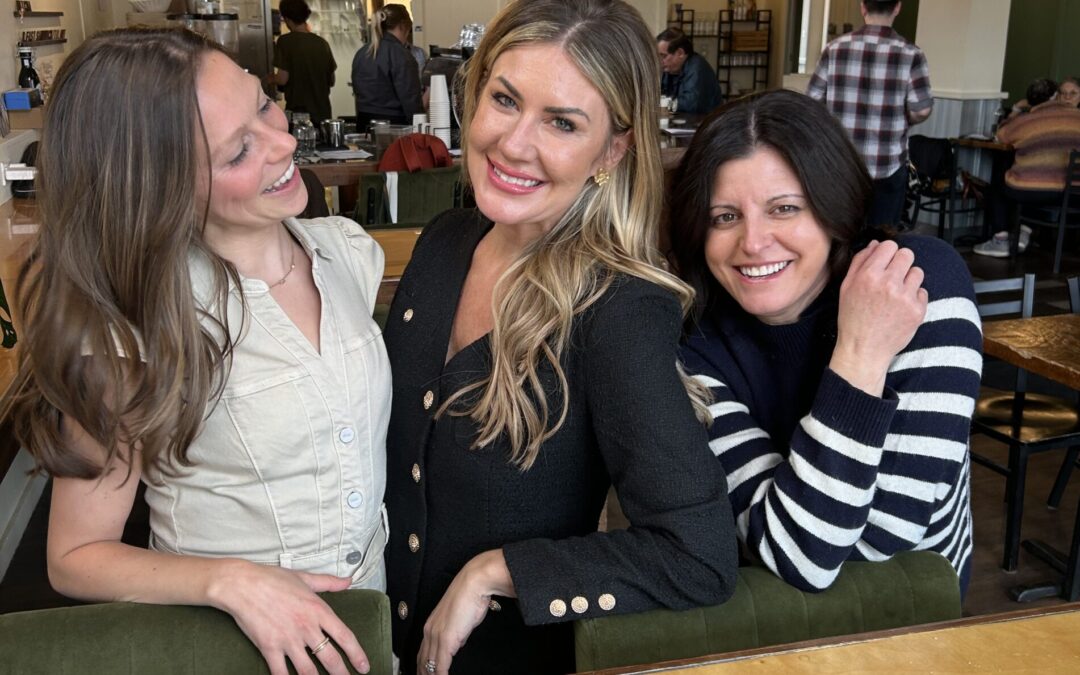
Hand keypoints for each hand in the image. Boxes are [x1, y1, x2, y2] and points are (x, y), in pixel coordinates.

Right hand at [208, 560, 369, 674]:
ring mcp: (288, 640)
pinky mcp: (269, 648)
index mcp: (318, 610)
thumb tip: (348, 580)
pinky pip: (281, 673)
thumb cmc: (272, 578)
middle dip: (341, 674)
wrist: (242, 584)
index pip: (345, 636)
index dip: (357, 654)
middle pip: (330, 659)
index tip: (364, 666)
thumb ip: (329, 582)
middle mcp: (306, 627)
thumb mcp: (305, 578)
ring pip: (308, 671)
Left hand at [418, 550, 513, 674]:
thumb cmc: (470, 597)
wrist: (474, 583)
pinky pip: (440, 665)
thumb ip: (455, 632)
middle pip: (422, 662)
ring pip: (428, 665)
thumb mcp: (460, 619)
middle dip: (423, 674)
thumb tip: (457, 643)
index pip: (423, 654)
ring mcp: (436, 636)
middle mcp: (429, 632)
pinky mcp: (446, 640)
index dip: (422, 668)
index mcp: (431, 626)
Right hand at [831, 240, 926, 395]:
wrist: (864, 349)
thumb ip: (860, 262)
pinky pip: (923, 291)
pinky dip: (914, 296)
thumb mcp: (846, 287)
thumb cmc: (853, 319)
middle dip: (900, 262)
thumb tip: (875, 245)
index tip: (886, 261)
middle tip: (893, 276)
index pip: (889, 245)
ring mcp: (905, 297)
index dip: (887, 252)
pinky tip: (901, 306)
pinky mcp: (918, 310)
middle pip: (907, 255)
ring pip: (918, 272)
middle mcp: (889, 283)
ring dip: (909, 279)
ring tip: (897, 293)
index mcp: (869, 275)